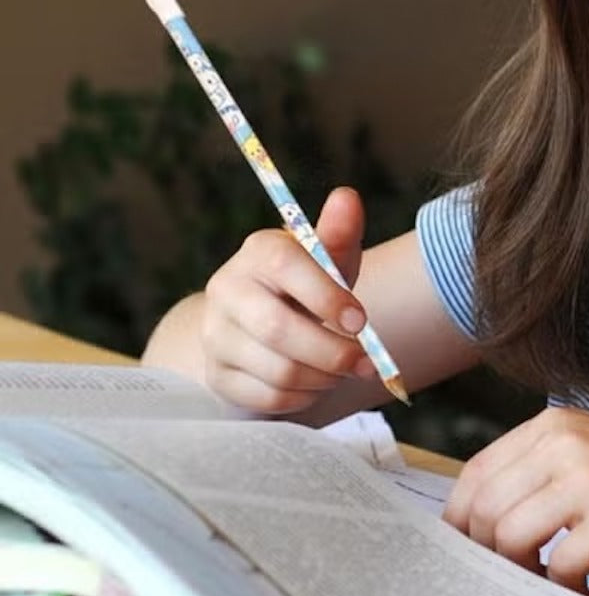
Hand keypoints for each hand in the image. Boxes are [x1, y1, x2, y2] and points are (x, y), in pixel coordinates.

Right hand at [200, 185, 372, 414]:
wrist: (258, 321)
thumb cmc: (305, 285)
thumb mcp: (326, 258)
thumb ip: (339, 232)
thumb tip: (348, 197)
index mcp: (258, 252)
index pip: (286, 267)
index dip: (327, 296)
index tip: (362, 322)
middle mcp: (227, 289)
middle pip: (277, 328)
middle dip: (332, 352)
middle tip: (365, 363)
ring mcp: (216, 335)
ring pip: (277, 370)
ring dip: (323, 378)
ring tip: (343, 370)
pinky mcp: (218, 375)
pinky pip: (268, 398)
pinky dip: (304, 398)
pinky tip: (317, 385)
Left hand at [442, 405, 588, 583]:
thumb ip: (542, 467)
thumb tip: (483, 519)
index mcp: (553, 424)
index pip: (476, 473)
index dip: (459, 518)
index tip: (462, 548)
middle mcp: (565, 444)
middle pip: (485, 510)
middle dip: (485, 551)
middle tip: (504, 573)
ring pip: (511, 537)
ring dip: (518, 569)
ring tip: (540, 578)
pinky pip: (559, 564)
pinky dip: (560, 585)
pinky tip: (576, 585)